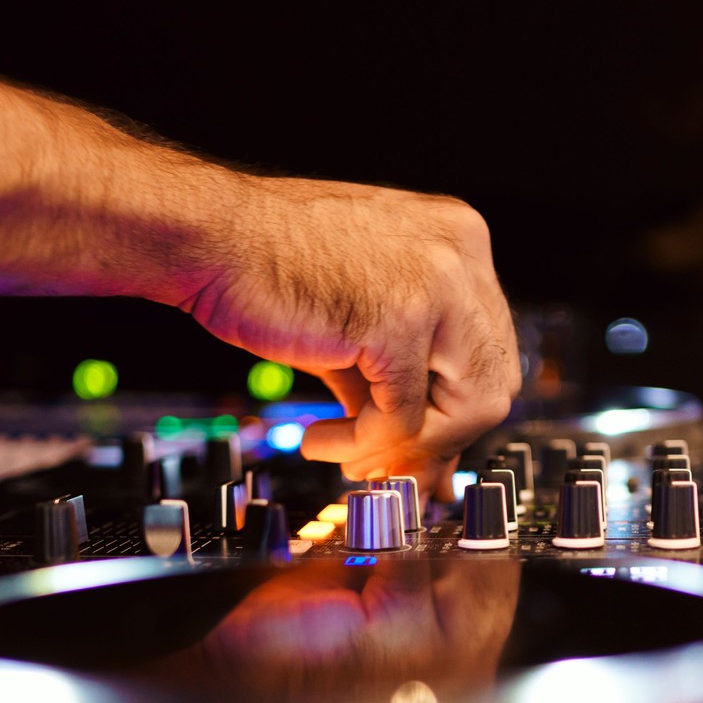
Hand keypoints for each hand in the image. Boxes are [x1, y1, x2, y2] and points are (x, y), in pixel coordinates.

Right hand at [179, 176, 520, 499]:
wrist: (208, 236)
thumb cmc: (269, 269)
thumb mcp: (360, 322)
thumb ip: (401, 379)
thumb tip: (429, 457)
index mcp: (459, 241)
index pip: (490, 351)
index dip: (454, 413)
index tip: (410, 447)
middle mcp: (461, 253)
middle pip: (494, 384)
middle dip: (440, 441)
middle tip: (383, 466)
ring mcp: (437, 282)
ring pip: (465, 408)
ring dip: (402, 448)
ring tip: (346, 455)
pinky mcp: (399, 319)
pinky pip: (401, 417)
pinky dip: (361, 444)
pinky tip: (319, 439)